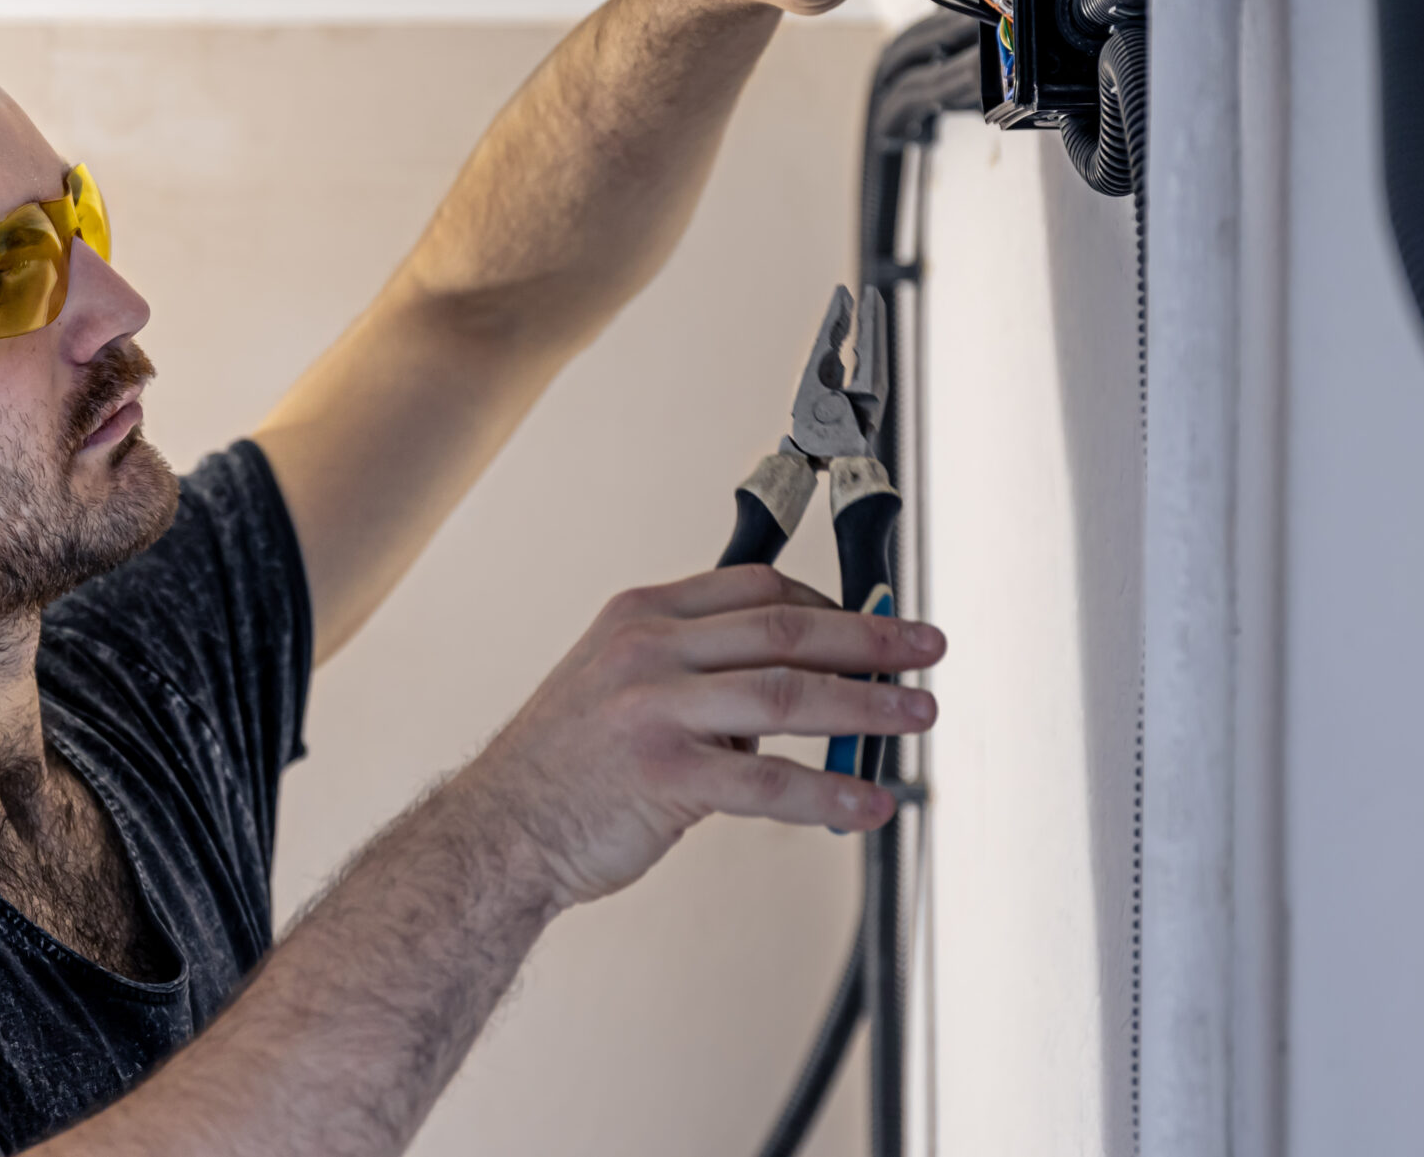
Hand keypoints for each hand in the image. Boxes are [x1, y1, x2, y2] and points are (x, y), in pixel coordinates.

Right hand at [454, 563, 944, 907]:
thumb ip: (698, 675)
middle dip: (870, 639)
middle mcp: (647, 649)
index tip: (877, 622)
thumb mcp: (618, 685)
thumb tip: (797, 693)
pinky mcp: (663, 775)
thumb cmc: (565, 769)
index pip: (756, 587)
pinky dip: (828, 792)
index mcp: (641, 616)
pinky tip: (868, 804)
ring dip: (866, 705)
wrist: (498, 834)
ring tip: (916, 716)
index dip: (830, 603)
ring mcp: (653, 708)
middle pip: (785, 628)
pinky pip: (767, 780)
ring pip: (787, 693)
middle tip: (926, 649)